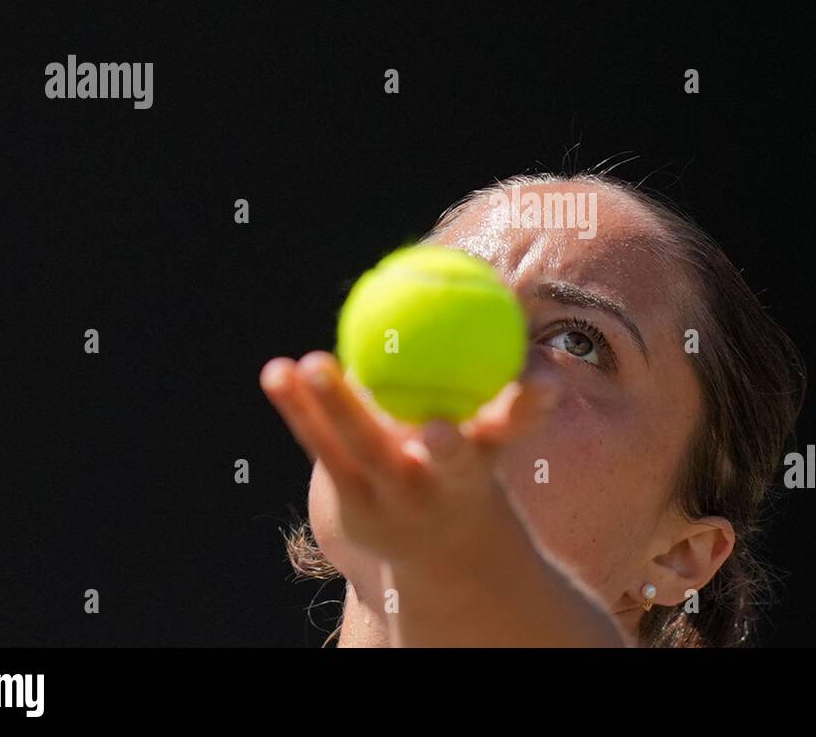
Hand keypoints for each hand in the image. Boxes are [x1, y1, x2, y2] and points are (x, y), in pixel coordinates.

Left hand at [260, 351, 557, 569]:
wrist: (431, 537)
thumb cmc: (463, 449)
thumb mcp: (487, 415)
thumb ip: (491, 360)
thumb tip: (478, 277)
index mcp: (491, 450)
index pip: (519, 424)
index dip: (533, 405)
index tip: (539, 383)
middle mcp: (450, 481)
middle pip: (452, 462)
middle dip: (450, 450)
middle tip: (436, 425)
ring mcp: (398, 495)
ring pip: (366, 448)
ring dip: (339, 406)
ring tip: (313, 363)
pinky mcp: (353, 500)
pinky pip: (322, 446)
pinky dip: (298, 407)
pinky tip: (276, 373)